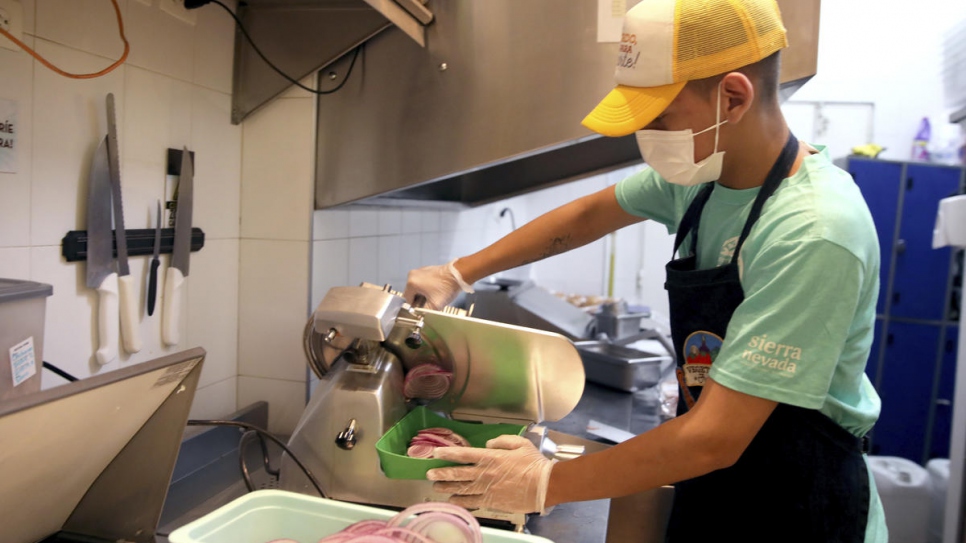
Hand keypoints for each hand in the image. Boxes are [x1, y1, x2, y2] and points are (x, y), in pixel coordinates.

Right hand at [403, 259, 473, 309]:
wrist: (458, 275)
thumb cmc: (446, 289)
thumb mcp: (435, 306)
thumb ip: (424, 312)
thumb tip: (420, 314)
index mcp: (411, 283)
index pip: (408, 300)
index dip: (416, 306)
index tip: (424, 307)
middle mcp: (412, 275)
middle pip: (411, 293)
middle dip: (419, 299)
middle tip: (430, 302)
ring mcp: (419, 270)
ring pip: (417, 287)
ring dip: (423, 293)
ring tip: (434, 295)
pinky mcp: (426, 269)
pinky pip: (422, 281)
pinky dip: (426, 286)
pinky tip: (435, 289)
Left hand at [427, 435, 555, 514]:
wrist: (544, 486)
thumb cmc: (533, 463)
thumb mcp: (520, 443)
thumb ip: (501, 441)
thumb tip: (488, 444)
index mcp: (491, 457)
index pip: (463, 455)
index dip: (448, 454)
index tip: (436, 454)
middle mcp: (485, 474)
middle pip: (457, 474)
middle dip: (441, 474)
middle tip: (429, 474)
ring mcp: (487, 489)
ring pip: (461, 489)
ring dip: (447, 488)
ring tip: (436, 488)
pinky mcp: (491, 502)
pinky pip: (472, 503)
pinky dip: (461, 502)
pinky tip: (453, 501)